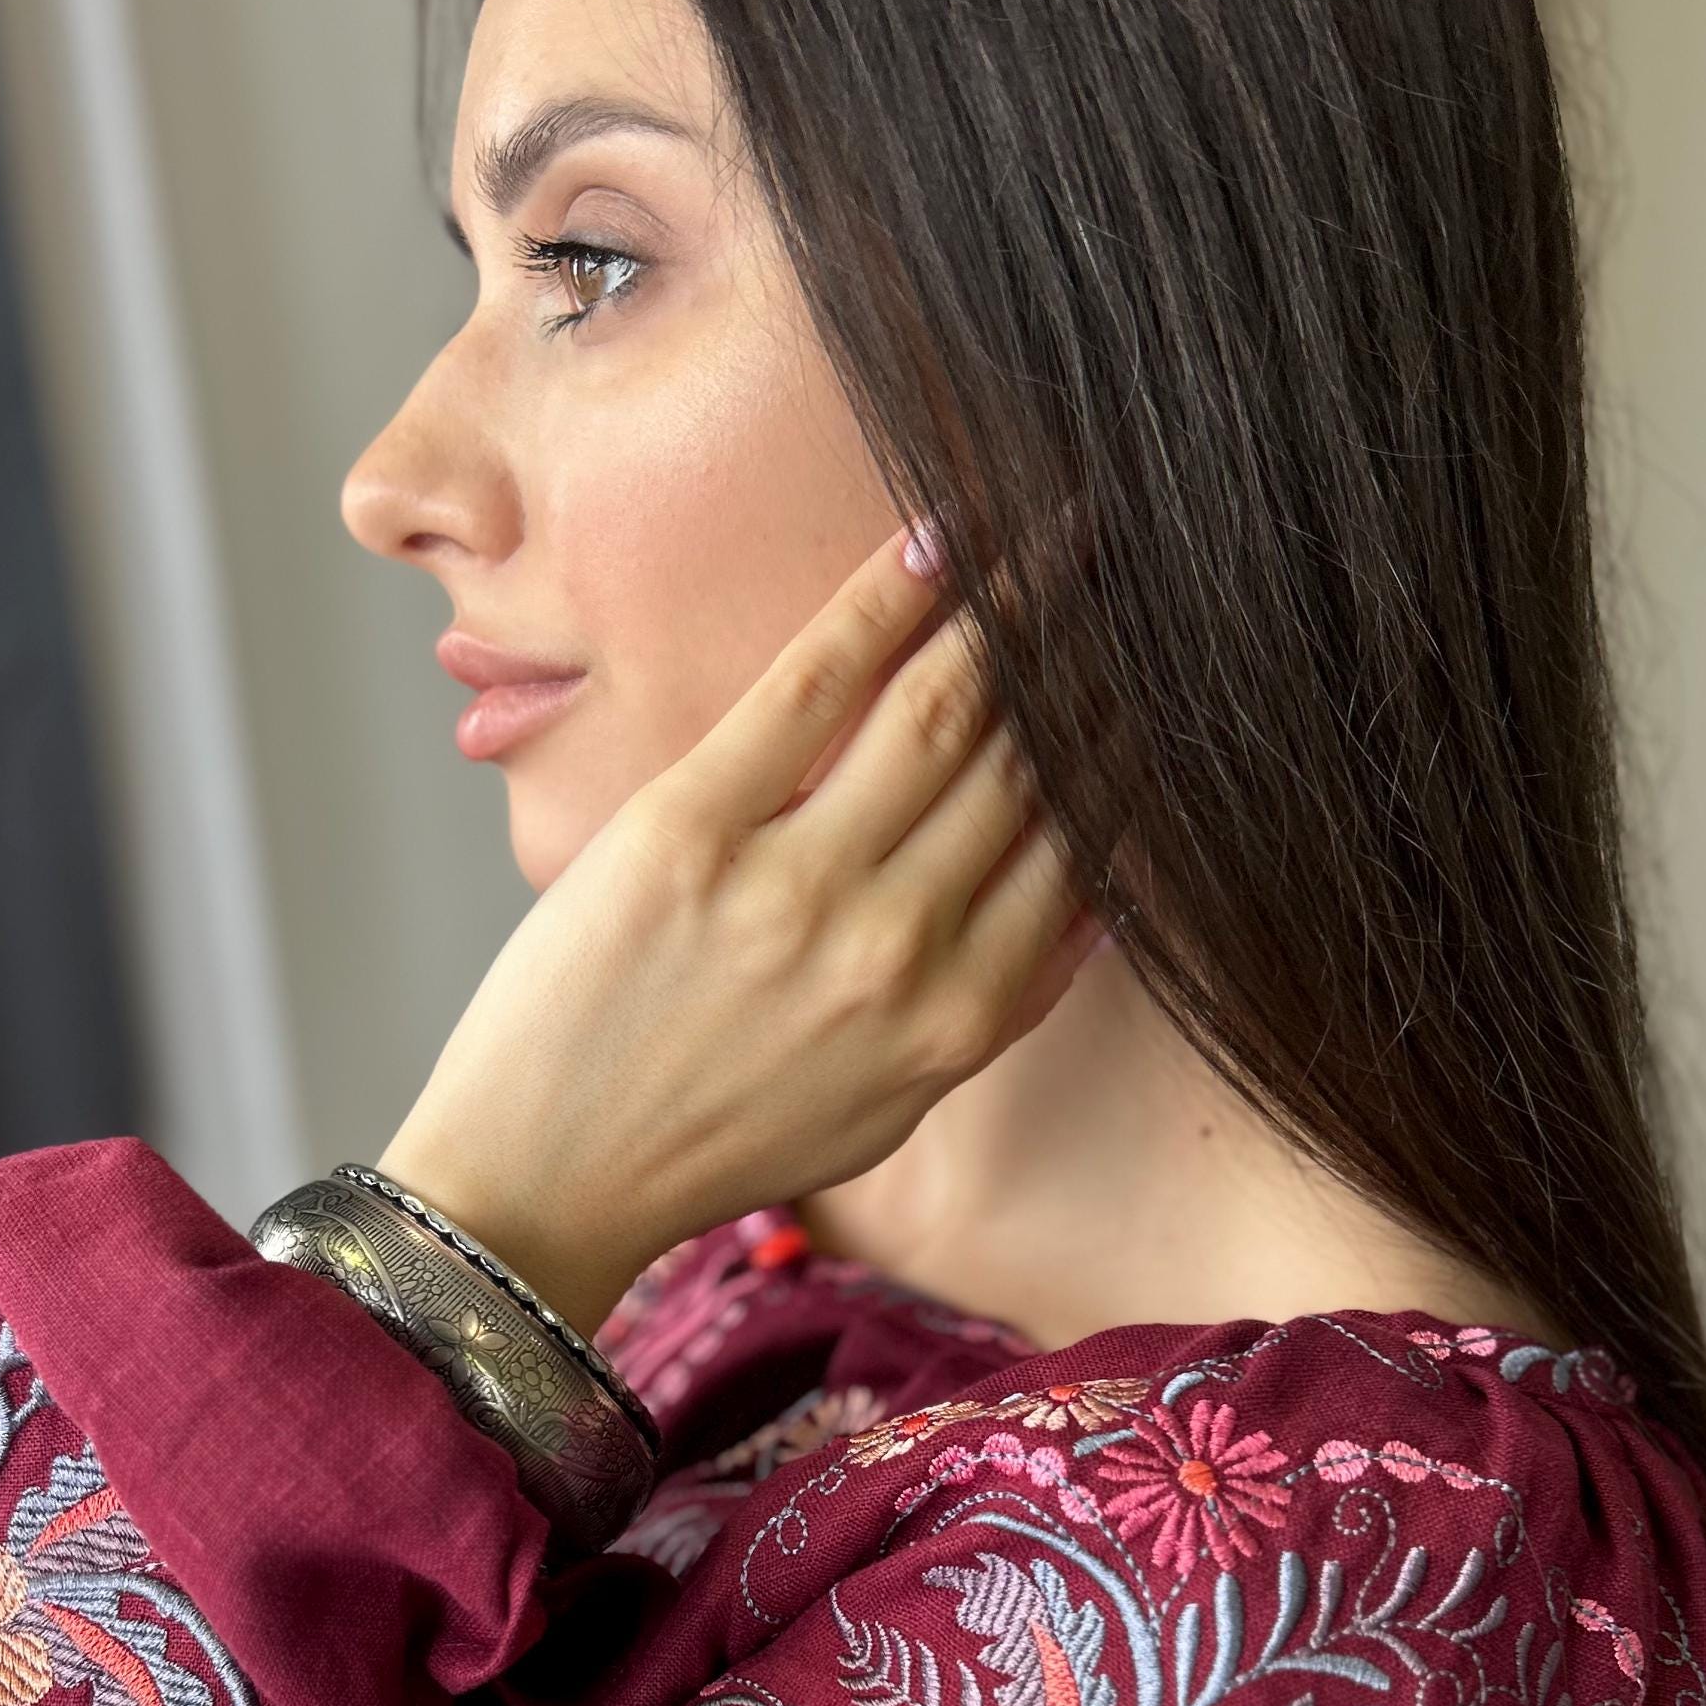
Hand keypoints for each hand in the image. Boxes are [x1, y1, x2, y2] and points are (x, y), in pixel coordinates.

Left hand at [378, 521, 1101, 1338]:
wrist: (547, 1178)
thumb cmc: (717, 1141)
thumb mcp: (888, 1107)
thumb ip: (994, 1008)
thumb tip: (1102, 901)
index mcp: (959, 1021)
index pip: (1082, 847)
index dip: (1129, 740)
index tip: (1158, 661)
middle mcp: (899, 952)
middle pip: (1029, 763)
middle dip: (1089, 652)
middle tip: (1126, 560)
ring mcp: (796, 889)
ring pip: (945, 709)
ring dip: (1014, 604)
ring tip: (1057, 527)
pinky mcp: (694, 830)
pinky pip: (817, 684)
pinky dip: (887, 601)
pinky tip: (943, 538)